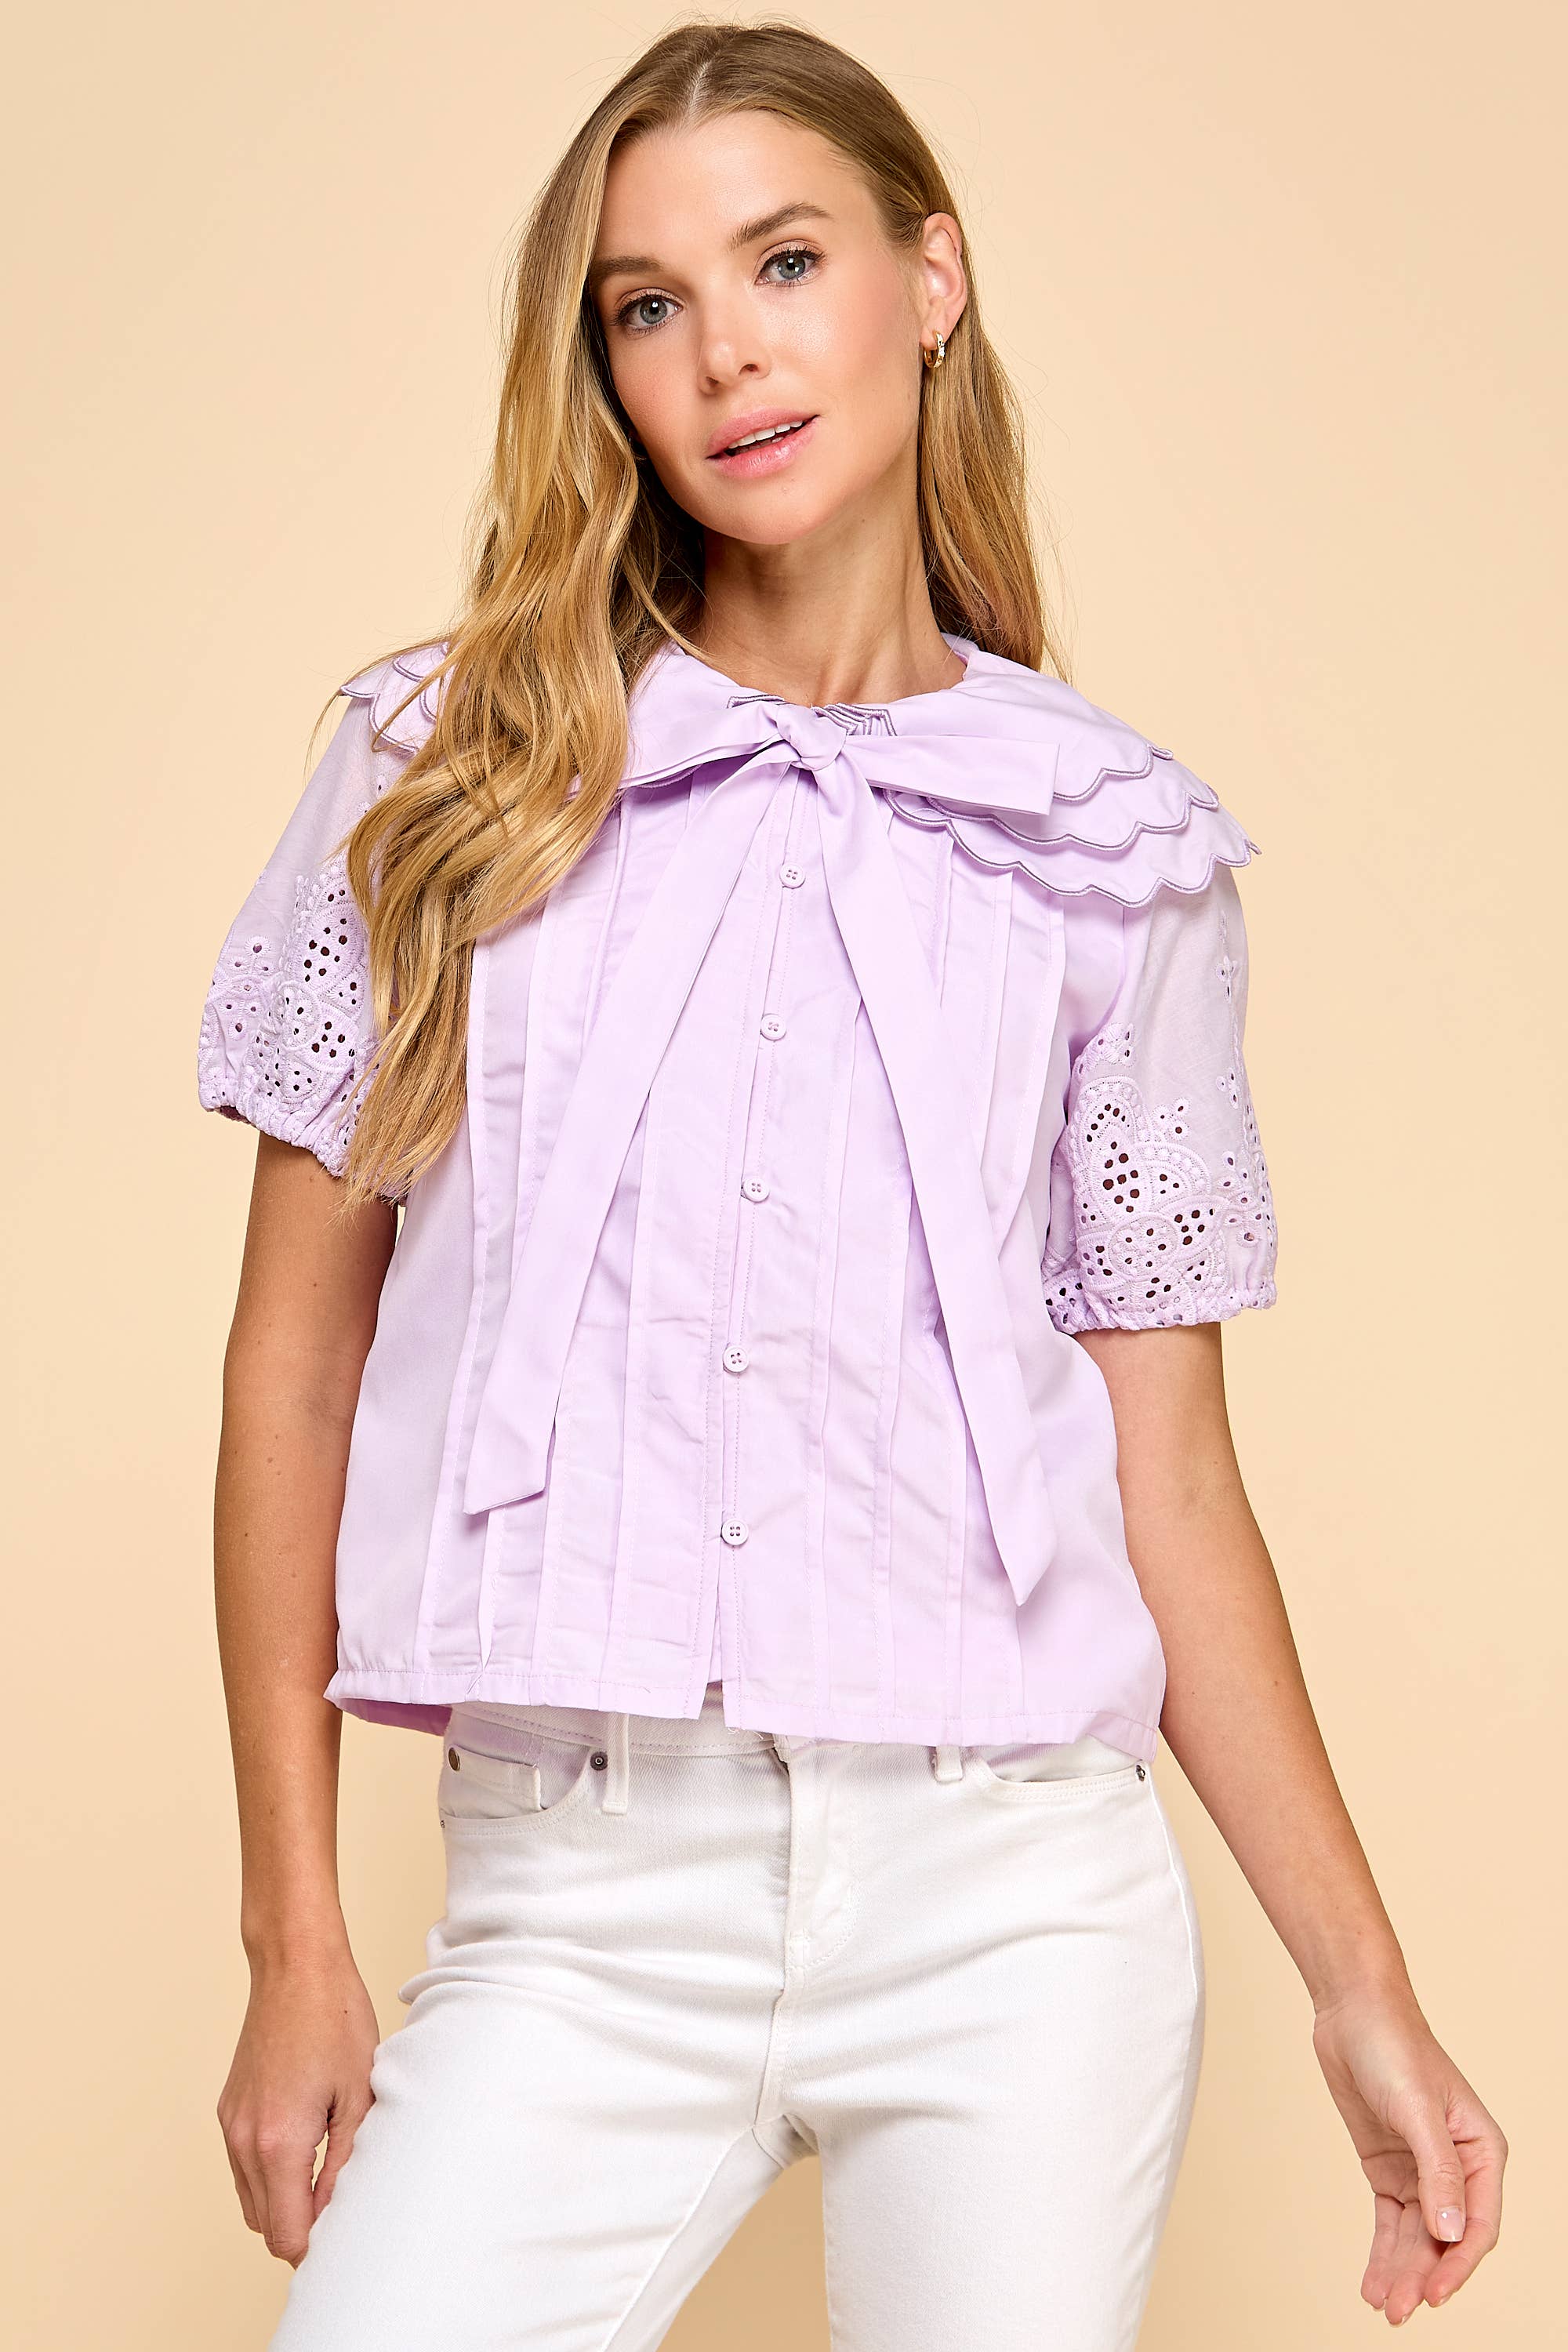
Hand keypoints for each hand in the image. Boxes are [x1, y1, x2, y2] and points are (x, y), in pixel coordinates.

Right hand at [217, 1942, 382, 2265]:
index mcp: (278, 2143)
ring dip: (285, 2205)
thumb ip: (345, 2165)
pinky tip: (306, 2149)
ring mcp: (230, 2126)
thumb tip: (337, 2215)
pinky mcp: (228, 2111)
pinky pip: (243, 2169)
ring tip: (329, 2177)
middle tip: (346, 2206)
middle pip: (265, 2227)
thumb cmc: (337, 2022)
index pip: (286, 2236)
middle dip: (302, 2230)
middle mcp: (244, 2142)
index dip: (319, 2247)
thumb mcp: (359, 2096)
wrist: (295, 1969)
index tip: (349, 2232)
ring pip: (252, 2202)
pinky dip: (270, 2177)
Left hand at [1312, 1980, 1505, 2325]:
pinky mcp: (1389, 2167)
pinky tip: (1373, 2282)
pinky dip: (1384, 2252)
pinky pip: (1392, 2220)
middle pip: (1445, 2237)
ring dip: (1402, 2271)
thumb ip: (1437, 2171)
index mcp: (1481, 2151)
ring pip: (1417, 2236)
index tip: (1433, 2296)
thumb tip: (1452, 2231)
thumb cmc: (1394, 2047)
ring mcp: (1421, 2170)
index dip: (1458, 2264)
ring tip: (1384, 2308)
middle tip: (1398, 2313)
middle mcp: (1457, 2167)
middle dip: (1423, 2276)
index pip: (1478, 2224)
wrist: (1352, 2011)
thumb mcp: (1417, 2109)